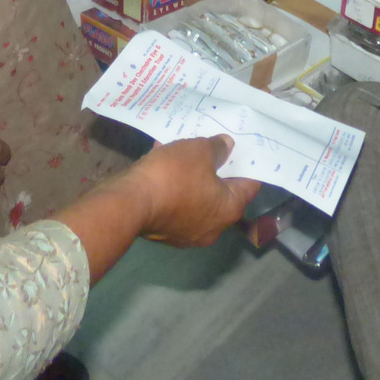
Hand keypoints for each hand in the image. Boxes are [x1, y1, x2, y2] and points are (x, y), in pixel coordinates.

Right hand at [120, 135, 259, 247]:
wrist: (130, 202)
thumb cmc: (174, 176)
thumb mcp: (199, 151)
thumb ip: (217, 148)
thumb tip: (228, 147)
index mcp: (229, 210)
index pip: (250, 185)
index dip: (248, 163)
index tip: (243, 147)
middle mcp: (213, 227)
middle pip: (222, 192)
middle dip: (216, 168)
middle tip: (213, 146)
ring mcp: (188, 232)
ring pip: (197, 196)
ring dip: (192, 174)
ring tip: (183, 149)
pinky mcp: (166, 230)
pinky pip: (177, 203)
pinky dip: (175, 185)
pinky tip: (163, 162)